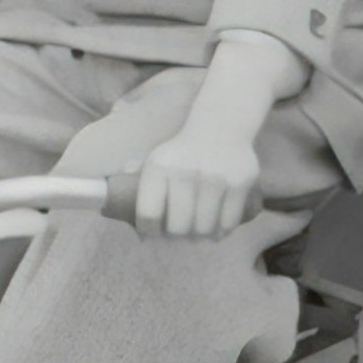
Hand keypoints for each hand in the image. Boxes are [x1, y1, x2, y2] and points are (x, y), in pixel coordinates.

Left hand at [134, 119, 263, 240]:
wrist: (221, 125)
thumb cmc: (183, 151)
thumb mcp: (156, 159)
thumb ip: (139, 185)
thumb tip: (123, 218)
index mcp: (159, 168)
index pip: (148, 216)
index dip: (150, 231)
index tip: (155, 233)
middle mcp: (185, 173)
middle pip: (178, 228)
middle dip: (178, 237)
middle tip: (181, 235)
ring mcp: (214, 179)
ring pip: (204, 229)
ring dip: (201, 236)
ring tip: (199, 232)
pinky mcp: (239, 183)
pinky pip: (228, 222)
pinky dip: (222, 231)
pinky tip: (217, 229)